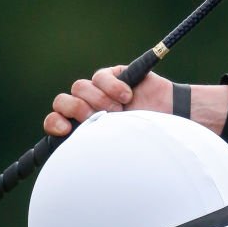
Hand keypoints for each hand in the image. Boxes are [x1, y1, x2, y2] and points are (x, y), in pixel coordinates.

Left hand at [44, 66, 173, 135]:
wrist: (173, 121)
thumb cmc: (146, 141)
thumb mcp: (116, 148)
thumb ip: (94, 144)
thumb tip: (72, 149)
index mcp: (81, 128)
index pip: (54, 121)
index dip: (54, 123)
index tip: (65, 130)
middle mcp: (86, 109)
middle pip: (62, 101)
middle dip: (76, 109)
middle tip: (96, 117)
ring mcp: (98, 92)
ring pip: (80, 87)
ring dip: (98, 100)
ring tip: (120, 110)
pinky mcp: (112, 77)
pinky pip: (100, 77)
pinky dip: (112, 87)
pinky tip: (127, 96)